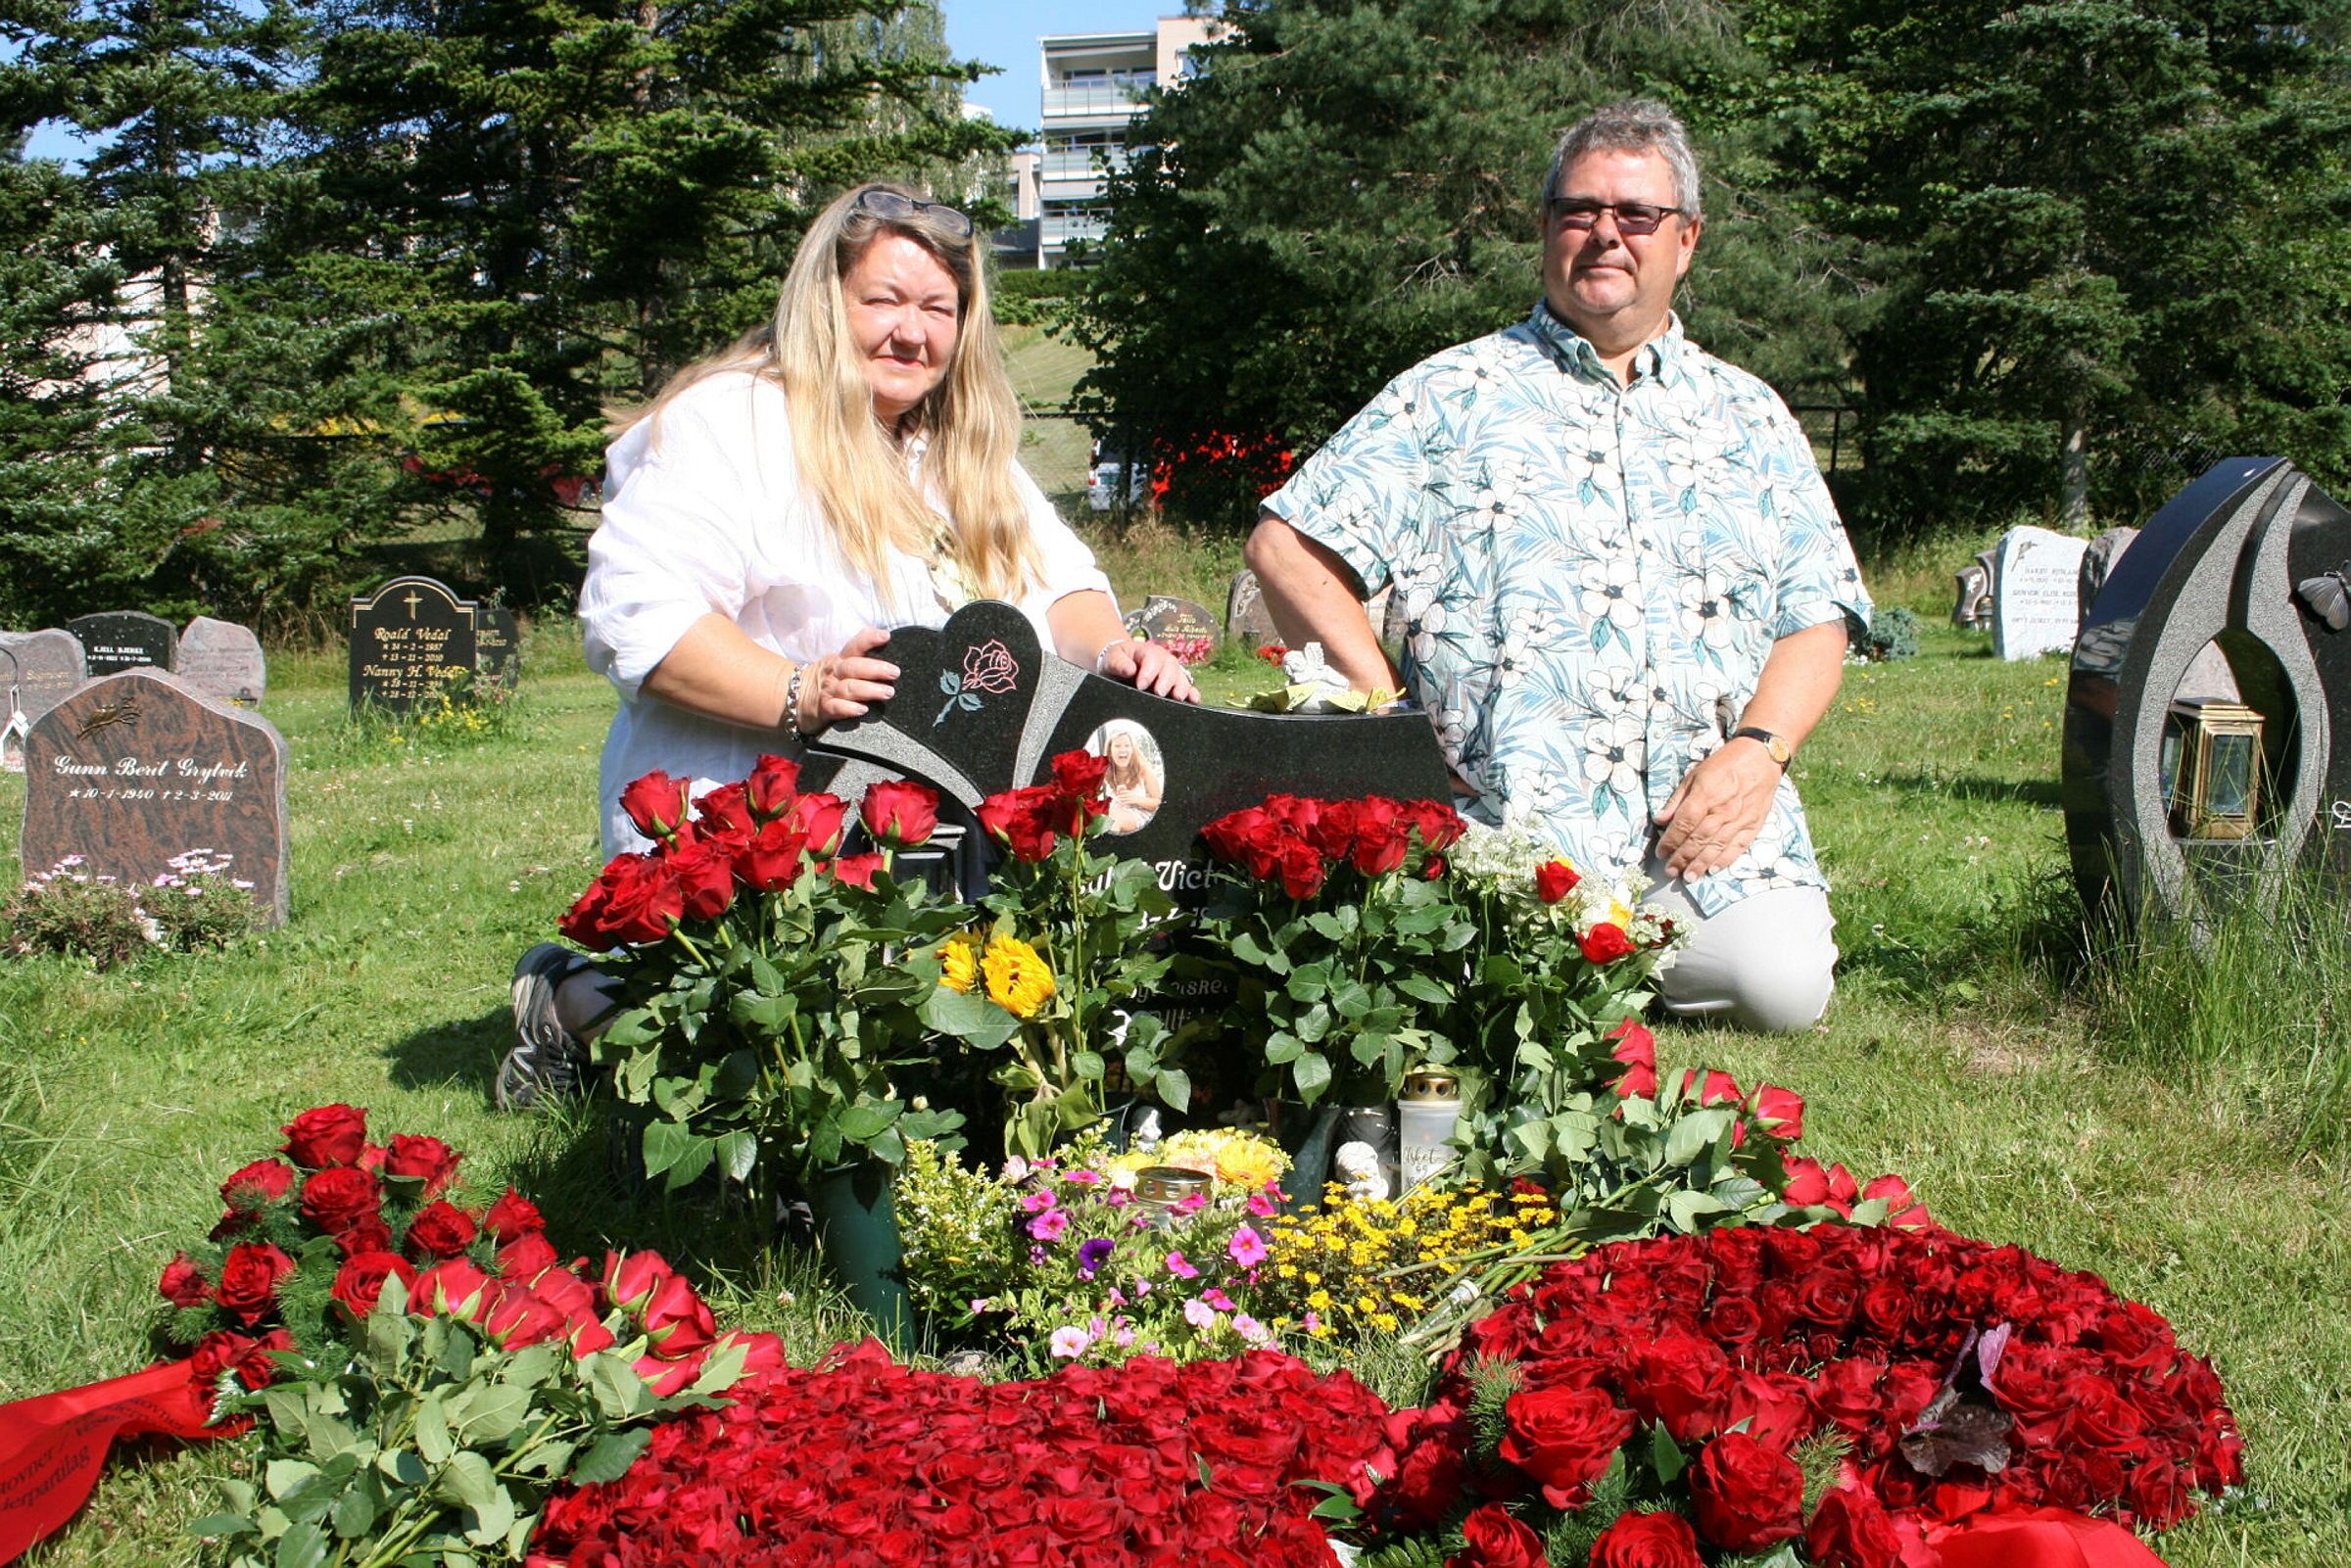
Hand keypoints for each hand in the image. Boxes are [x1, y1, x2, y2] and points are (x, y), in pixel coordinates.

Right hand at [797, 625, 897, 731]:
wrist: (794, 699)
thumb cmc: (826, 680)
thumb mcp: (839, 662)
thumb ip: (859, 651)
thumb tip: (881, 632)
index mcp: (840, 660)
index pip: (854, 646)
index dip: (869, 639)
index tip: (885, 636)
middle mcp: (834, 673)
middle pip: (853, 667)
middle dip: (875, 669)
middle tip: (895, 672)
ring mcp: (828, 691)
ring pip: (848, 688)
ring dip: (869, 690)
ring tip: (887, 693)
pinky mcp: (823, 709)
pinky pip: (835, 708)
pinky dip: (848, 709)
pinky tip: (862, 709)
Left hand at [1100, 639, 1199, 702]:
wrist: (1120, 668)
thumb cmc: (1117, 662)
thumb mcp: (1112, 658)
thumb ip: (1118, 663)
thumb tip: (1130, 669)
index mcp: (1148, 651)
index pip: (1153, 658)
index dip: (1149, 672)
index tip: (1140, 685)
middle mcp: (1164, 661)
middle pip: (1171, 667)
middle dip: (1166, 681)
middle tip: (1159, 693)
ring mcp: (1172, 673)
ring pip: (1181, 677)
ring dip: (1181, 687)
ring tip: (1177, 697)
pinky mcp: (1175, 686)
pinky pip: (1188, 688)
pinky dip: (1192, 694)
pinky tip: (1194, 700)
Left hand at [1651, 739, 1782, 879]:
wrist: (1761, 757)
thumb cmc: (1724, 764)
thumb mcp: (1695, 775)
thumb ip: (1677, 799)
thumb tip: (1660, 819)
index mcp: (1705, 795)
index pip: (1684, 824)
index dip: (1670, 841)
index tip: (1661, 853)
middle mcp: (1723, 809)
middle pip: (1699, 839)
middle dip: (1682, 858)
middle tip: (1671, 872)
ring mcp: (1740, 818)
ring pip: (1717, 846)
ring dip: (1701, 864)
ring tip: (1689, 877)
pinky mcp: (1754, 824)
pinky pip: (1738, 846)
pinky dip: (1726, 859)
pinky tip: (1714, 869)